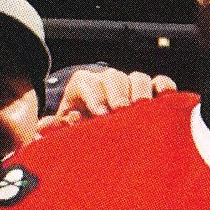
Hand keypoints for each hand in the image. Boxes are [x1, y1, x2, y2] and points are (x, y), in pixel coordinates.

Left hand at [48, 67, 174, 123]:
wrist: (96, 131)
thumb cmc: (79, 130)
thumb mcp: (64, 129)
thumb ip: (55, 129)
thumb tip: (44, 127)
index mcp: (82, 86)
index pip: (88, 84)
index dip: (95, 98)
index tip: (101, 115)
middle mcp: (107, 82)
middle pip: (115, 78)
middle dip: (118, 95)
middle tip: (122, 113)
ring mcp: (130, 85)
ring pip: (138, 78)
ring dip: (141, 93)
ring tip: (143, 112)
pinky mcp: (151, 93)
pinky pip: (160, 82)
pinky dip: (164, 89)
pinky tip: (165, 100)